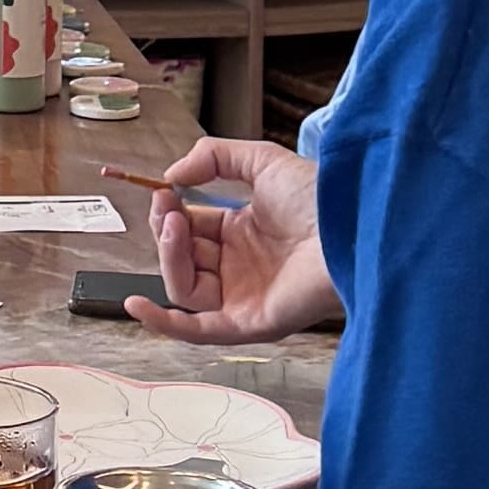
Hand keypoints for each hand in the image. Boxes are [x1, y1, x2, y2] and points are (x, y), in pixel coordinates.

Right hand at [127, 138, 337, 343]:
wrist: (351, 229)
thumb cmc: (318, 197)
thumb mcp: (261, 162)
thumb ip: (213, 157)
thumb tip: (172, 175)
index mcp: (242, 234)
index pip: (189, 230)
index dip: (170, 213)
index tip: (163, 191)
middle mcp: (239, 268)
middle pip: (182, 259)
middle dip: (167, 231)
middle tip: (168, 206)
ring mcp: (243, 297)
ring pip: (184, 289)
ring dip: (169, 257)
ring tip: (176, 226)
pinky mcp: (249, 322)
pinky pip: (198, 330)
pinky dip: (164, 323)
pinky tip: (138, 304)